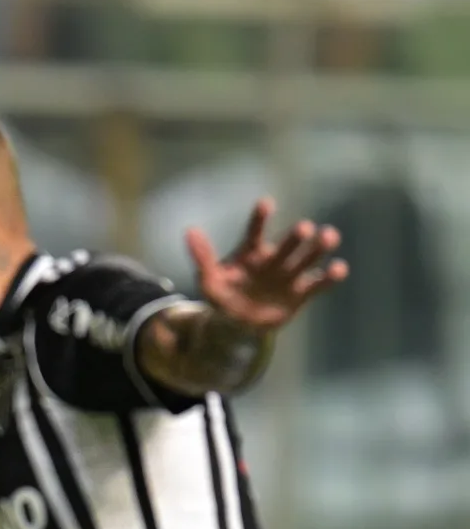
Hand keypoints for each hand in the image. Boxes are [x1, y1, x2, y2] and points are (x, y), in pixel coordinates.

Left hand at [186, 198, 347, 335]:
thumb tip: (190, 230)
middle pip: (288, 244)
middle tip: (304, 229)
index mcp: (251, 252)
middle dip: (296, 237)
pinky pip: (319, 283)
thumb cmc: (222, 297)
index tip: (265, 204)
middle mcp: (274, 259)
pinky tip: (339, 268)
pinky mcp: (302, 293)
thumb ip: (202, 257)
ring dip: (319, 247)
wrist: (237, 324)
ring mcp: (289, 275)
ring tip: (329, 236)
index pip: (255, 232)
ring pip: (308, 258)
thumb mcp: (208, 280)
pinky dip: (331, 276)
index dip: (260, 218)